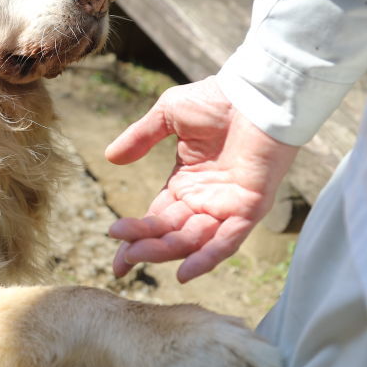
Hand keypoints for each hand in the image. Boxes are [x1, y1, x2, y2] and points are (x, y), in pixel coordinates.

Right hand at [105, 77, 299, 282]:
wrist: (256, 93)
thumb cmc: (218, 99)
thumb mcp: (169, 115)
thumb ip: (141, 138)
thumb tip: (110, 158)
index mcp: (186, 183)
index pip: (156, 218)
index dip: (134, 233)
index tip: (112, 242)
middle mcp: (205, 200)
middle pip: (170, 234)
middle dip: (145, 246)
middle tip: (123, 254)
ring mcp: (227, 206)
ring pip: (192, 241)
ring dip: (166, 251)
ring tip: (138, 254)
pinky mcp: (250, 207)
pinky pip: (228, 241)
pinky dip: (207, 258)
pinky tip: (184, 273)